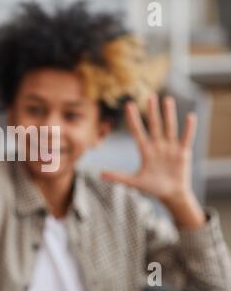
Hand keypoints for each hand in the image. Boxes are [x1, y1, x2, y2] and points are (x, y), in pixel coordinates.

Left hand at [101, 95, 204, 227]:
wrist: (170, 194)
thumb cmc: (152, 187)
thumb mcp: (134, 182)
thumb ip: (118, 177)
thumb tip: (100, 174)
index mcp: (145, 151)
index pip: (137, 132)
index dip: (133, 119)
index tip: (128, 105)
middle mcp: (158, 146)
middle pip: (154, 125)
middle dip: (152, 111)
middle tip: (150, 96)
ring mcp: (170, 148)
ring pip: (169, 128)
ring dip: (169, 114)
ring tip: (168, 100)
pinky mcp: (182, 153)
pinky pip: (186, 139)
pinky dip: (188, 129)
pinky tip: (190, 117)